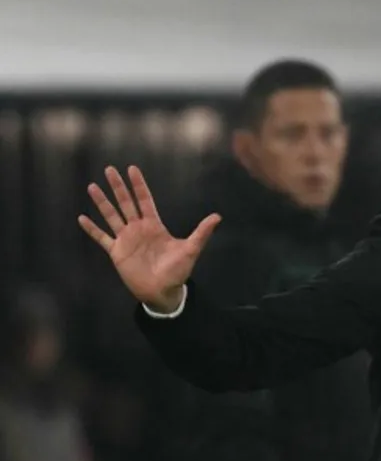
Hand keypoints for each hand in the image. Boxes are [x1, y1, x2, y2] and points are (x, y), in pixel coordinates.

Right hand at [78, 165, 220, 312]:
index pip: (145, 200)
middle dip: (118, 187)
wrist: (163, 291)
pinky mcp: (117, 252)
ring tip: (92, 186)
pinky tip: (82, 218)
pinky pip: (102, 238)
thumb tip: (218, 217)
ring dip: (102, 202)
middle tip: (109, 169)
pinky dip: (92, 229)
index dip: (139, 185)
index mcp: (154, 226)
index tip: (132, 169)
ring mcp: (126, 239)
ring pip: (111, 216)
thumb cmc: (178, 271)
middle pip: (126, 203)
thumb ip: (201, 233)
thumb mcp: (191, 250)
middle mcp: (138, 229)